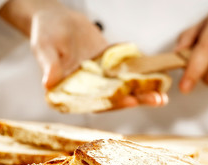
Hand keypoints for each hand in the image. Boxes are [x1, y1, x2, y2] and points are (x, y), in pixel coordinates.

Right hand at [0, 0, 166, 108]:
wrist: (54, 18)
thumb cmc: (44, 32)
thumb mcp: (44, 47)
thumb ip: (49, 65)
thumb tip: (48, 83)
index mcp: (70, 91)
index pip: (93, 102)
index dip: (112, 104)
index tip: (130, 102)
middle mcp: (88, 87)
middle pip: (114, 97)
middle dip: (136, 99)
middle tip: (157, 99)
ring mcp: (100, 77)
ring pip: (124, 87)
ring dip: (143, 90)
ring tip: (163, 94)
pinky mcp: (109, 64)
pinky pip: (127, 69)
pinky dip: (142, 72)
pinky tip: (159, 73)